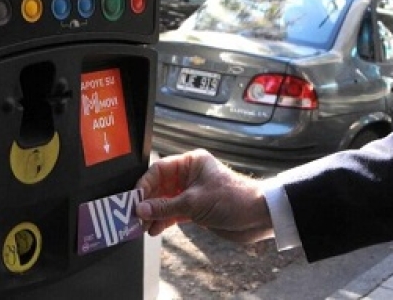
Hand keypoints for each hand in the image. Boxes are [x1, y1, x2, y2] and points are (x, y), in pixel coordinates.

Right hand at [135, 149, 273, 242]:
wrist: (258, 217)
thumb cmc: (232, 199)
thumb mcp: (194, 202)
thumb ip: (165, 207)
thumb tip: (141, 209)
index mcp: (190, 163)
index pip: (159, 170)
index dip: (144, 185)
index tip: (134, 200)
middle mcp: (189, 176)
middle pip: (160, 187)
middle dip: (147, 203)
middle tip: (135, 216)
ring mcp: (192, 193)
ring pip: (165, 202)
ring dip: (154, 214)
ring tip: (142, 226)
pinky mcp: (196, 209)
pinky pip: (173, 213)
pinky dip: (164, 221)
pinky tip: (154, 229)